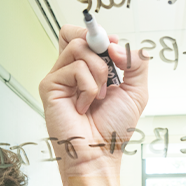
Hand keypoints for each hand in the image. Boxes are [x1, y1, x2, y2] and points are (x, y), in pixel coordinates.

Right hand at [39, 25, 147, 174]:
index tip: (114, 48)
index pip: (85, 35)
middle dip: (97, 44)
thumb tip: (114, 45)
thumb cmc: (114, 128)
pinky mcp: (49, 86)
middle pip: (73, 32)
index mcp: (88, 69)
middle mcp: (71, 70)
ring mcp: (59, 77)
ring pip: (78, 47)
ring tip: (98, 96)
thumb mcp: (136, 90)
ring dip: (98, 72)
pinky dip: (88, 87)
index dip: (100, 35)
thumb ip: (135, 62)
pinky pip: (74, 68)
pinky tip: (84, 105)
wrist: (100, 153)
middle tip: (109, 67)